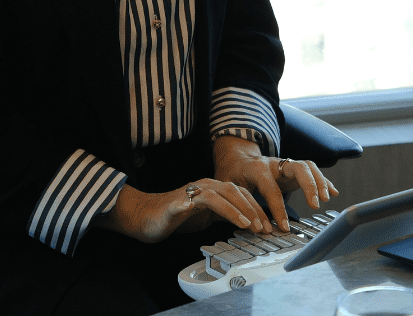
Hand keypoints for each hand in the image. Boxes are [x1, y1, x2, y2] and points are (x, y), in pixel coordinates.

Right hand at [97, 179, 269, 243]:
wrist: (143, 218)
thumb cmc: (172, 219)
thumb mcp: (204, 218)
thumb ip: (222, 217)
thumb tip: (246, 224)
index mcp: (212, 189)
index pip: (241, 195)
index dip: (257, 209)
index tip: (269, 226)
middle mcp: (207, 185)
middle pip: (239, 192)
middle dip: (256, 210)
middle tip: (267, 228)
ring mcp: (196, 189)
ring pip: (228, 192)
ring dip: (246, 209)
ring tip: (257, 226)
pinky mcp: (186, 198)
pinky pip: (212, 201)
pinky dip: (228, 210)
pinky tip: (239, 221)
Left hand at [212, 135, 338, 232]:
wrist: (238, 158)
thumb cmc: (233, 174)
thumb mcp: (229, 185)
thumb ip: (238, 201)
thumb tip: (247, 223)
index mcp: (257, 169)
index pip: (271, 189)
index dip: (278, 209)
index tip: (285, 227)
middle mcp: (275, 163)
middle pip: (298, 168)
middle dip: (309, 185)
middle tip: (315, 205)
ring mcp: (286, 164)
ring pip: (308, 167)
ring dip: (320, 181)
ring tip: (327, 199)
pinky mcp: (293, 169)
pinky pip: (312, 171)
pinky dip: (323, 181)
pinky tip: (334, 192)